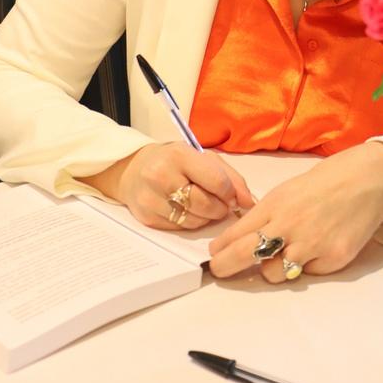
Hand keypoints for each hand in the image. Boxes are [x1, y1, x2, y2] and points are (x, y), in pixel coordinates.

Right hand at [82, 143, 254, 229]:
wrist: (134, 169)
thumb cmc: (175, 162)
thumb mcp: (203, 158)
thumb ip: (230, 177)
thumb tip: (248, 202)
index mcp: (180, 155)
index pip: (217, 181)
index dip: (231, 193)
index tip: (232, 196)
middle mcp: (161, 175)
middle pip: (206, 204)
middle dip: (220, 208)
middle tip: (221, 204)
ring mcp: (151, 198)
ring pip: (194, 220)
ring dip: (207, 217)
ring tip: (204, 206)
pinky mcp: (147, 217)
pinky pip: (180, 228)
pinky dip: (191, 223)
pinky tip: (188, 211)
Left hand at [207, 142, 382, 281]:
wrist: (368, 182)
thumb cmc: (327, 182)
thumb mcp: (288, 191)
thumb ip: (266, 214)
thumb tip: (241, 235)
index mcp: (276, 205)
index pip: (236, 234)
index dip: (220, 249)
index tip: (214, 256)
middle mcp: (290, 226)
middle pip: (245, 256)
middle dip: (226, 267)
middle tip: (220, 271)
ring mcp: (312, 245)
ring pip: (273, 274)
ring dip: (271, 269)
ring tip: (281, 255)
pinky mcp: (333, 260)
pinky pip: (307, 273)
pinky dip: (305, 266)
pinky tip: (315, 248)